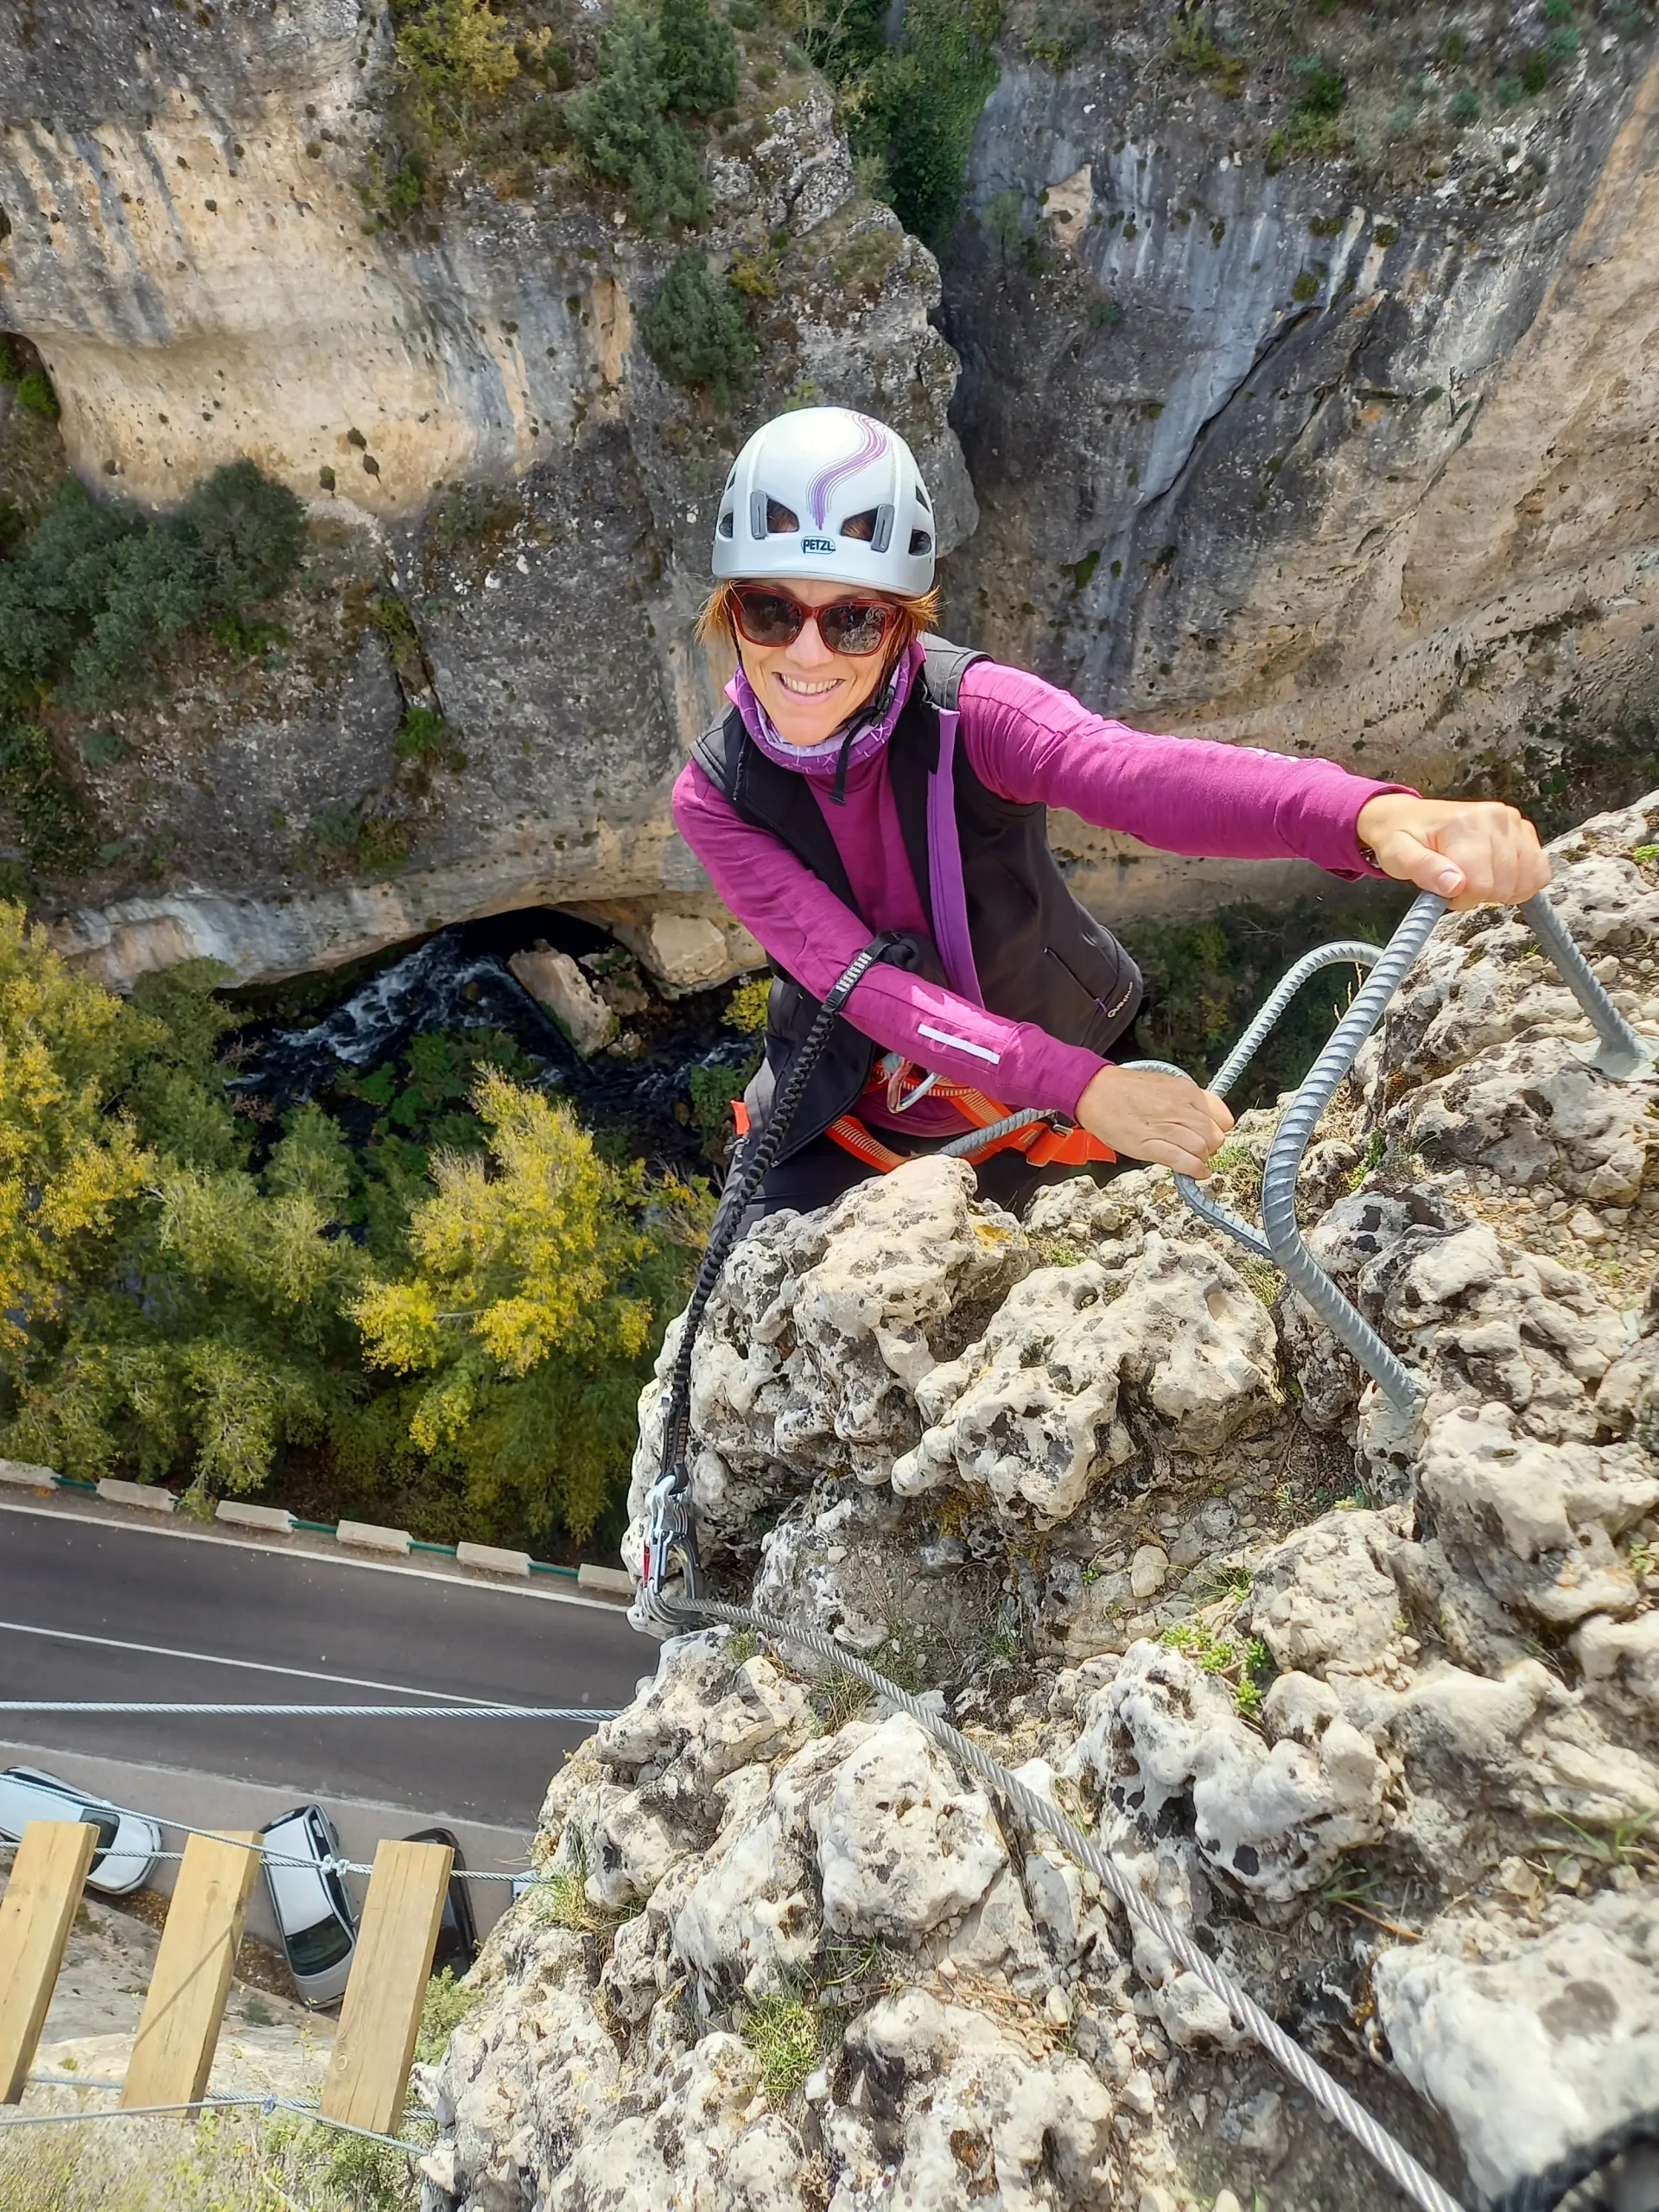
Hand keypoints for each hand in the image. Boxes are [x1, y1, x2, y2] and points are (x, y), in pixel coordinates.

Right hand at [1075, 1065, 1233, 1175]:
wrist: (1095, 1092)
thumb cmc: (1125, 1088)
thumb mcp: (1166, 1083)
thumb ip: (1189, 1099)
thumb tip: (1208, 1117)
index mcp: (1185, 1091)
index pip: (1222, 1117)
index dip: (1219, 1129)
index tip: (1212, 1133)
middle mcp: (1179, 1109)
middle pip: (1215, 1137)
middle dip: (1211, 1147)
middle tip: (1202, 1149)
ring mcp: (1165, 1128)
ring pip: (1202, 1150)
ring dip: (1202, 1159)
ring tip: (1194, 1159)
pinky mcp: (1150, 1147)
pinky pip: (1183, 1162)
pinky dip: (1195, 1171)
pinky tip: (1195, 1172)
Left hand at [1355, 793, 1550, 910]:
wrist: (1406, 818)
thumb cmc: (1401, 839)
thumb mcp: (1399, 857)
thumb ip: (1425, 871)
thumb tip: (1455, 885)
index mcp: (1464, 826)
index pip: (1481, 884)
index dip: (1462, 899)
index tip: (1446, 891)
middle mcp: (1494, 819)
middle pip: (1505, 884)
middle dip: (1480, 894)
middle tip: (1458, 883)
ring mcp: (1511, 822)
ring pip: (1526, 879)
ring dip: (1502, 890)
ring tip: (1476, 878)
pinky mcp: (1522, 829)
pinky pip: (1540, 869)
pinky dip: (1523, 882)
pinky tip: (1500, 878)